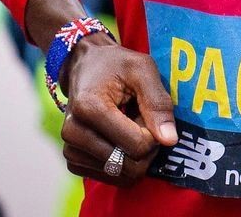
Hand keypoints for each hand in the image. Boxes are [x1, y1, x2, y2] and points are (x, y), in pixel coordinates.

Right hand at [58, 34, 178, 187]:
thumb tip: (169, 140)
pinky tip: (118, 136)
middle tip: (140, 118)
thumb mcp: (142, 69)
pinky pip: (112, 177)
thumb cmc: (116, 64)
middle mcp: (74, 134)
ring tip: (128, 123)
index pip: (137, 146)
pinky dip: (123, 160)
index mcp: (89, 108)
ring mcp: (70, 151)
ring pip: (121, 174)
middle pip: (129, 165)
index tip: (148, 111)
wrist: (85, 65)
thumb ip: (158, 102)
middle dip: (145, 145)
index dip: (153, 132)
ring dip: (134, 153)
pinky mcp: (73, 162)